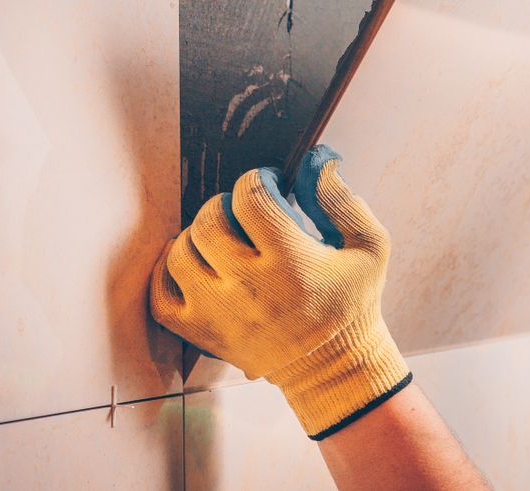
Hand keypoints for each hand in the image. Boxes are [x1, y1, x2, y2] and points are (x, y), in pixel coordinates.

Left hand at [150, 145, 410, 438]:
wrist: (335, 368)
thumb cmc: (353, 303)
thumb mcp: (369, 247)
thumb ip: (342, 200)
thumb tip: (315, 161)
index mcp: (291, 262)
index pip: (250, 200)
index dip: (255, 180)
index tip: (268, 185)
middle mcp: (249, 288)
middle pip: (208, 223)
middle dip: (223, 204)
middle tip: (242, 211)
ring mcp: (219, 314)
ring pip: (179, 255)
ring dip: (195, 235)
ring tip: (220, 237)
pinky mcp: (203, 334)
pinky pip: (160, 297)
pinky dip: (165, 274)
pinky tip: (189, 261)